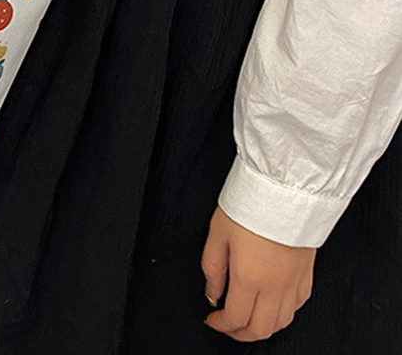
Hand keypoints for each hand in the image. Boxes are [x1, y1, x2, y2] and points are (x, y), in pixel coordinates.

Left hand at [201, 205, 315, 341]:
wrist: (285, 185)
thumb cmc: (252, 201)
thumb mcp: (218, 231)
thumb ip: (213, 267)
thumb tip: (212, 292)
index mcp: (249, 276)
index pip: (234, 318)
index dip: (220, 324)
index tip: (212, 319)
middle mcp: (274, 285)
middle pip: (260, 330)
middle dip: (240, 334)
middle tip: (228, 325)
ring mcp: (294, 280)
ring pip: (282, 322)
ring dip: (263, 327)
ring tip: (249, 318)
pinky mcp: (308, 272)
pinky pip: (299, 305)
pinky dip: (284, 312)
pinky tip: (274, 303)